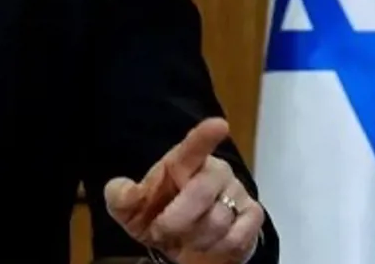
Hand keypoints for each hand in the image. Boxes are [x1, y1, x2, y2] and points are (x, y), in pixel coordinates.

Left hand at [103, 118, 263, 262]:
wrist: (183, 242)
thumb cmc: (158, 215)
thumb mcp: (130, 209)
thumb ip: (121, 196)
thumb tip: (121, 190)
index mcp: (183, 162)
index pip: (195, 146)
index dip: (206, 136)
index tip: (218, 125)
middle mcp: (215, 171)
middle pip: (200, 192)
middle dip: (175, 220)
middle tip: (160, 231)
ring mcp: (237, 191)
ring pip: (217, 221)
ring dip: (194, 238)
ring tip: (184, 238)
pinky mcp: (253, 215)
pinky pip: (237, 237)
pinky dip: (216, 249)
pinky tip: (206, 245)